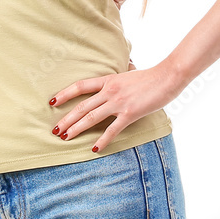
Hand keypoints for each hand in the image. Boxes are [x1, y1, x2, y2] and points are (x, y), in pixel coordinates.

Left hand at [49, 63, 181, 152]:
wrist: (167, 77)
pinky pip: (112, 130)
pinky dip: (102, 140)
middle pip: (82, 105)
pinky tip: (94, 148)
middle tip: (55, 130)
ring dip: (76, 128)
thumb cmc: (151, 76)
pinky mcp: (130, 114)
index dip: (64, 94)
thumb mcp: (129, 73)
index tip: (52, 101)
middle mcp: (109, 91)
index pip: (80, 86)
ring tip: (65, 137)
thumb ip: (121, 75)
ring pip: (91, 117)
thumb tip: (122, 70)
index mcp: (108, 80)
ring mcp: (119, 102)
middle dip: (66, 119)